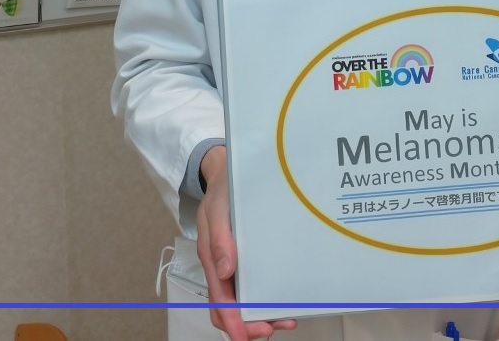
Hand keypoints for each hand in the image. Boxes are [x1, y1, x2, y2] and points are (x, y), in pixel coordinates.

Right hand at [196, 146, 296, 339]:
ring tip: (285, 319)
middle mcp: (224, 268)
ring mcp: (236, 264)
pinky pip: (254, 283)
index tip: (245, 335)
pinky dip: (267, 296)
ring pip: (244, 299)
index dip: (232, 321)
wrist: (225, 174)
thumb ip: (218, 240)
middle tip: (273, 328)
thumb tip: (226, 271)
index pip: (219, 301)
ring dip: (262, 313)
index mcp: (212, 261)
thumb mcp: (216, 212)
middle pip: (231, 308)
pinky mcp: (248, 257)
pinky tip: (284, 298)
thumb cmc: (220, 194)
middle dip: (249, 324)